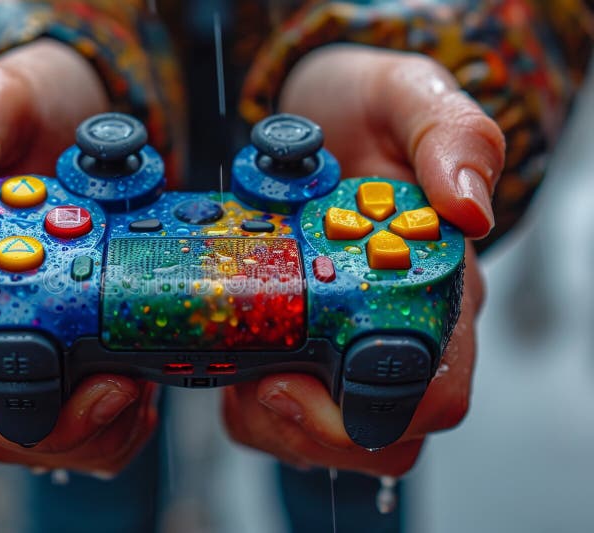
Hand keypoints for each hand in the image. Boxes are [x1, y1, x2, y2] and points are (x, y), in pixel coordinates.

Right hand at [0, 40, 157, 473]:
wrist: (75, 111)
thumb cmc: (30, 107)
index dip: (13, 409)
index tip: (97, 383)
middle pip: (4, 425)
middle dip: (74, 431)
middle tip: (134, 393)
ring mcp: (27, 334)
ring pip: (46, 430)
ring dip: (102, 432)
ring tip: (146, 392)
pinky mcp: (71, 337)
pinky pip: (83, 407)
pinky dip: (119, 416)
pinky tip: (148, 386)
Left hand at [223, 45, 503, 475]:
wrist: (318, 118)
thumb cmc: (366, 109)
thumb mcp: (404, 95)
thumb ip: (448, 135)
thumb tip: (470, 209)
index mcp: (436, 287)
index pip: (435, 392)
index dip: (371, 407)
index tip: (294, 373)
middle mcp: (401, 330)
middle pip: (380, 439)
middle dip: (305, 427)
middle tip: (253, 379)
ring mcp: (352, 349)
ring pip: (326, 441)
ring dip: (268, 422)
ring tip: (235, 368)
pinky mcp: (309, 352)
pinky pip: (283, 418)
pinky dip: (249, 410)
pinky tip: (231, 359)